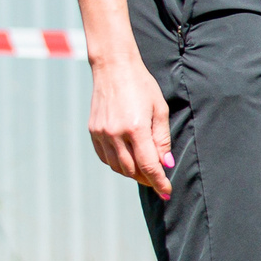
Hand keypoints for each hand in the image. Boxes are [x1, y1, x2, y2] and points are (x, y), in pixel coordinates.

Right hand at [88, 53, 174, 198]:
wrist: (114, 68)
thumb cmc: (142, 86)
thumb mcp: (159, 110)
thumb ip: (162, 139)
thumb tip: (166, 164)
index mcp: (136, 128)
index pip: (149, 166)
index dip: (159, 182)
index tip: (167, 192)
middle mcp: (116, 134)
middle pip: (132, 170)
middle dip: (147, 179)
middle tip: (158, 182)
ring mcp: (101, 133)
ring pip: (117, 166)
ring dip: (132, 173)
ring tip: (145, 172)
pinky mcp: (93, 131)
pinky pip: (105, 157)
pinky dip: (117, 164)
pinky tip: (127, 161)